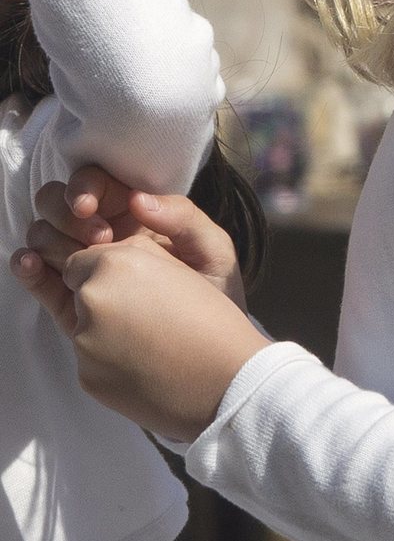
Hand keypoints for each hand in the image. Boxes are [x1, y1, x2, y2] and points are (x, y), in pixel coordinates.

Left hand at [13, 230, 267, 440]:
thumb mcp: (180, 264)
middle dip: (103, 296)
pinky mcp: (86, 378)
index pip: (82, 258)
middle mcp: (90, 300)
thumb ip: (132, 252)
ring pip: (82, 325)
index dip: (110, 269)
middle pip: (78, 291)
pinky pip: (90, 358)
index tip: (141, 282)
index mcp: (115, 264)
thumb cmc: (214, 320)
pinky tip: (145, 362)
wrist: (227, 384)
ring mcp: (84, 343)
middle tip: (149, 311)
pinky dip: (109, 358)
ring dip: (105, 327)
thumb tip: (98, 253)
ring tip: (152, 339)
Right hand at [19, 164, 247, 311]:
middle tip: (96, 240)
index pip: (95, 184)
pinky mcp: (73, 304)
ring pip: (45, 237)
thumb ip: (183, 217)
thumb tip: (137, 199)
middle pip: (59, 205)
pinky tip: (28, 264)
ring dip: (47, 239)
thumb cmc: (219, 296)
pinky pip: (41, 279)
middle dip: (65, 215)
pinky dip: (27, 267)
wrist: (213, 356)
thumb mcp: (213, 252)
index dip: (84, 189)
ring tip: (71, 263)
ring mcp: (87, 268)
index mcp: (137, 216)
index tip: (89, 210)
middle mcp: (107, 236)